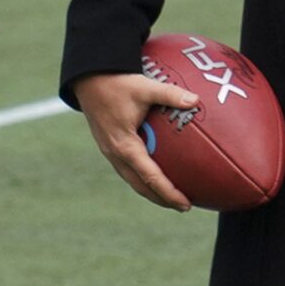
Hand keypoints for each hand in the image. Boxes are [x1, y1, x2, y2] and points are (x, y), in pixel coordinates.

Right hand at [72, 71, 199, 211]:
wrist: (88, 79)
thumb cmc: (117, 83)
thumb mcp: (145, 87)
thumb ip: (171, 94)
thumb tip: (196, 100)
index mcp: (125, 145)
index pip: (150, 177)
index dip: (168, 193)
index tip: (185, 203)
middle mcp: (115, 153)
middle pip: (140, 186)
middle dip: (162, 199)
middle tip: (184, 206)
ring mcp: (110, 152)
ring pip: (132, 180)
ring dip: (151, 191)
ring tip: (172, 197)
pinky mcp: (109, 146)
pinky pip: (128, 169)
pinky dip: (143, 177)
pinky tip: (156, 175)